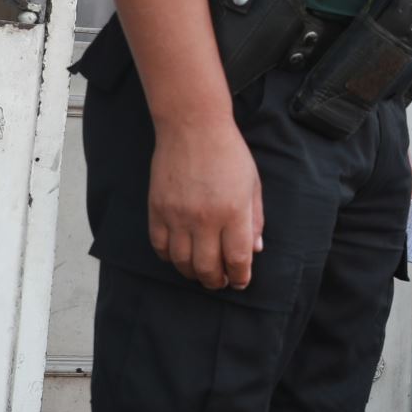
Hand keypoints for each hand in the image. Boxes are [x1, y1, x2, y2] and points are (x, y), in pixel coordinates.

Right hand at [148, 119, 262, 289]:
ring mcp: (177, 216)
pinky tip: (180, 257)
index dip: (240, 276)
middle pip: (207, 266)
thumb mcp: (252, 185)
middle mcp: (204, 218)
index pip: (237, 258)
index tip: (242, 281)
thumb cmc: (229, 154)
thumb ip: (255, 219)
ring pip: (182, 262)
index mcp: (233, 212)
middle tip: (221, 282)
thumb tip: (255, 250)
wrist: (192, 128)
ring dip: (193, 274)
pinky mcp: (157, 210)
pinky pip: (160, 246)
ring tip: (202, 274)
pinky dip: (170, 258)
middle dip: (217, 281)